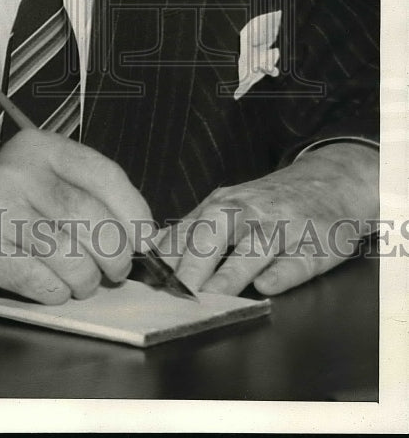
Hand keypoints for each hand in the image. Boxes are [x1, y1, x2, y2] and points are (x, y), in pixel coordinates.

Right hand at [0, 129, 152, 303]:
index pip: (104, 174)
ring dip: (85, 280)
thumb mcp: (48, 184)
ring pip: (70, 256)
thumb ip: (93, 198)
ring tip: (79, 279)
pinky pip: (43, 283)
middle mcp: (16, 170)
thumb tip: (146, 238)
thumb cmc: (12, 209)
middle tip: (115, 269)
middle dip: (114, 254)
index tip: (144, 239)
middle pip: (90, 219)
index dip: (133, 212)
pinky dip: (56, 293)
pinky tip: (46, 284)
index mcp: (40, 146)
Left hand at [156, 142, 377, 296]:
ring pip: (253, 249)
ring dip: (231, 273)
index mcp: (221, 207)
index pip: (186, 232)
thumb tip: (153, 259)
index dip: (167, 259)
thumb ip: (193, 233)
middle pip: (214, 234)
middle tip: (176, 295)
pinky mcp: (315, 244)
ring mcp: (281, 227)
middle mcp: (247, 213)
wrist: (329, 182)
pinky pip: (297, 261)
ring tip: (212, 297)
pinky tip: (266, 287)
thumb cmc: (268, 205)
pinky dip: (282, 274)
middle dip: (193, 264)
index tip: (149, 284)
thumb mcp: (227, 208)